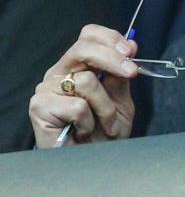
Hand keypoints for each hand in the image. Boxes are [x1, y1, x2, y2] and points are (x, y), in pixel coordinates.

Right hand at [29, 25, 138, 148]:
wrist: (91, 161)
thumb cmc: (103, 132)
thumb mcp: (121, 100)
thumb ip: (121, 76)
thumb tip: (130, 48)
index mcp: (79, 66)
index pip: (88, 36)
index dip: (110, 38)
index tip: (131, 51)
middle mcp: (60, 73)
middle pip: (83, 48)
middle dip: (113, 59)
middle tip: (132, 72)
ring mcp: (47, 89)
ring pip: (86, 81)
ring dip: (106, 107)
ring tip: (106, 124)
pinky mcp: (40, 107)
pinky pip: (77, 105)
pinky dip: (88, 121)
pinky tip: (83, 130)